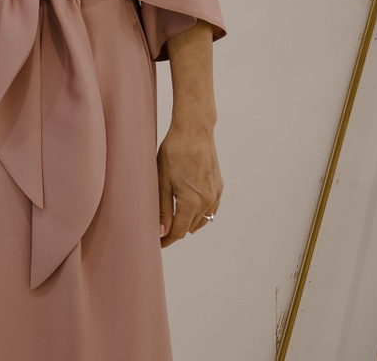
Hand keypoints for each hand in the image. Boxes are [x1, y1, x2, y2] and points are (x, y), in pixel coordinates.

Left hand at [157, 122, 221, 245]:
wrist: (195, 132)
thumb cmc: (174, 153)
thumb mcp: (162, 181)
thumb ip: (162, 208)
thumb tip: (162, 231)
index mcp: (191, 202)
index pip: (179, 231)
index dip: (167, 240)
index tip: (158, 244)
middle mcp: (207, 202)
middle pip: (190, 226)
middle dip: (176, 231)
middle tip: (161, 232)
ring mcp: (216, 195)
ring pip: (202, 220)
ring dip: (188, 223)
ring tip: (173, 224)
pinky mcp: (219, 187)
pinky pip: (211, 209)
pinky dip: (200, 214)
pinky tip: (191, 212)